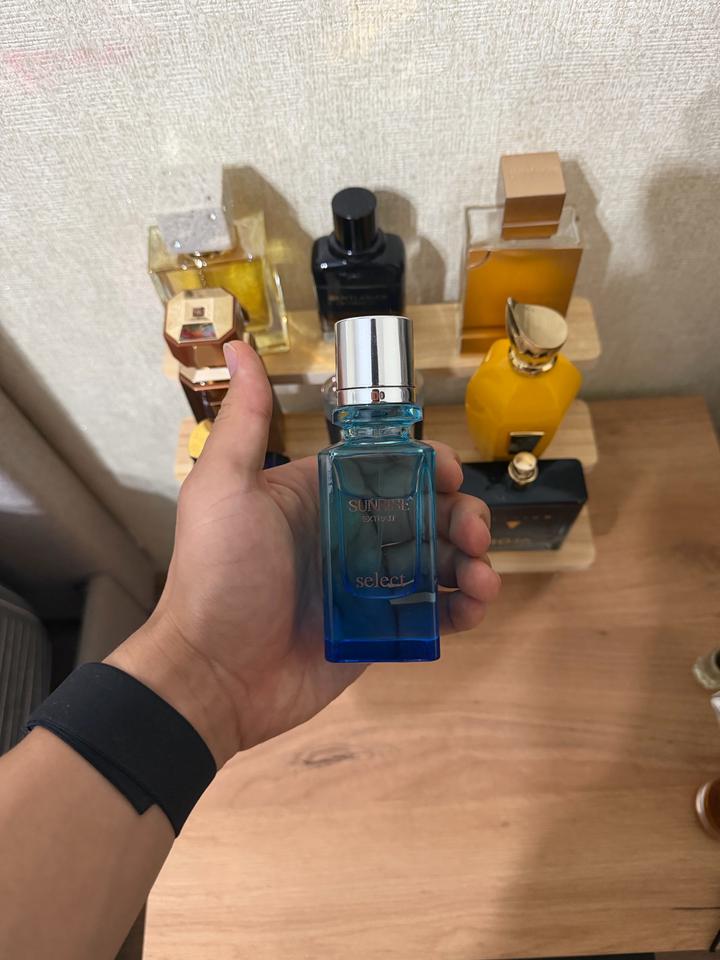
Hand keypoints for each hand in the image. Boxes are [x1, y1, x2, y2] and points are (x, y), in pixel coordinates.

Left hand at [109, 342, 500, 765]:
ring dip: (473, 562)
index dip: (430, 466)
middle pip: (428, 512)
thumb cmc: (220, 574)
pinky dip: (461, 607)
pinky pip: (431, 612)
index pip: (392, 466)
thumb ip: (246, 420)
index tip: (449, 476)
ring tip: (481, 580)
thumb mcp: (224, 487)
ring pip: (439, 560)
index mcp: (322, 494)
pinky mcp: (377, 631)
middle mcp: (350, 533)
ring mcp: (367, 585)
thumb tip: (236, 347)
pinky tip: (471, 608)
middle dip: (463, 517)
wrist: (212, 674)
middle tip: (474, 538)